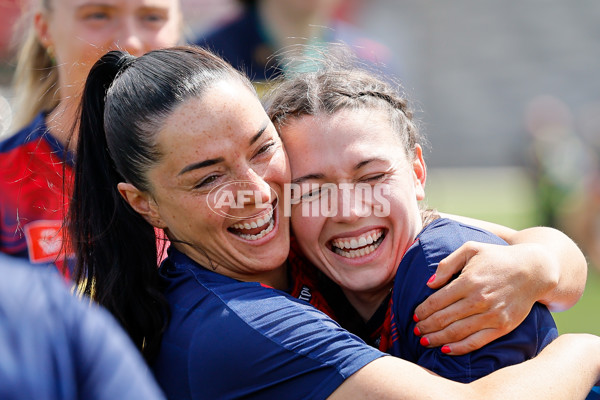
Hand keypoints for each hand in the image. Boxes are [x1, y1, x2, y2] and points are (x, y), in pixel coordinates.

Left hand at [412, 241, 555, 354]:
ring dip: (437, 339)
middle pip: (444, 318)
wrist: (533, 270)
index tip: (414, 315)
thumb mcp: (471, 249)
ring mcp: (492, 315)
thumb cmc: (497, 257)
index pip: (437, 301)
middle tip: (416, 330)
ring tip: (424, 341)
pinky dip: (459, 348)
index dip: (423, 310)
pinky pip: (476, 342)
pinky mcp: (503, 327)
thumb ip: (448, 264)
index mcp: (468, 280)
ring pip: (457, 332)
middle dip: (426, 326)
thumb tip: (429, 283)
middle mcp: (479, 300)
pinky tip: (446, 349)